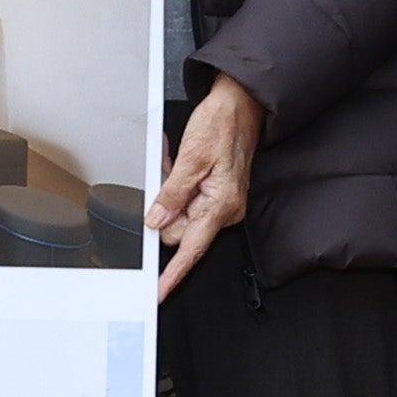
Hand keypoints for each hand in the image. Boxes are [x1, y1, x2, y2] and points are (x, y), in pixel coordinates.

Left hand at [149, 75, 267, 298]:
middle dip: (165, 208)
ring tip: (177, 164)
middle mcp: (225, 210)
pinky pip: (189, 201)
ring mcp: (222, 203)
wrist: (241, 104)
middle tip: (167, 174)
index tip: (159, 291)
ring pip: (181, 214)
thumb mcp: (191, 156)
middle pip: (179, 230)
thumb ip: (172, 193)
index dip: (173, 274)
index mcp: (220, 205)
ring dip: (171, 193)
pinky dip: (179, 187)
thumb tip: (156, 220)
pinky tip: (181, 167)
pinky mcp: (218, 194)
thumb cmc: (223, 124)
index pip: (191, 249)